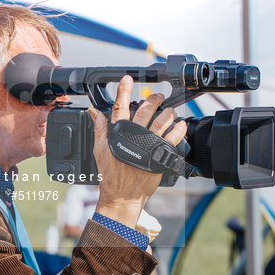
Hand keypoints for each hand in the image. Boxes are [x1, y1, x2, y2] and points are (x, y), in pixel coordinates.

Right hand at [90, 76, 185, 229]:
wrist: (122, 195)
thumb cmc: (111, 175)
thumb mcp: (100, 150)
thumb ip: (99, 128)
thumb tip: (94, 112)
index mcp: (118, 134)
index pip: (119, 107)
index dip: (123, 91)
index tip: (128, 79)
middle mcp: (134, 137)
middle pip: (145, 111)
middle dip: (153, 99)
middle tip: (158, 96)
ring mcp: (148, 145)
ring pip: (161, 121)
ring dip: (168, 112)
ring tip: (171, 110)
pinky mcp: (160, 155)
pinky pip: (174, 138)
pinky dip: (179, 129)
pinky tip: (181, 125)